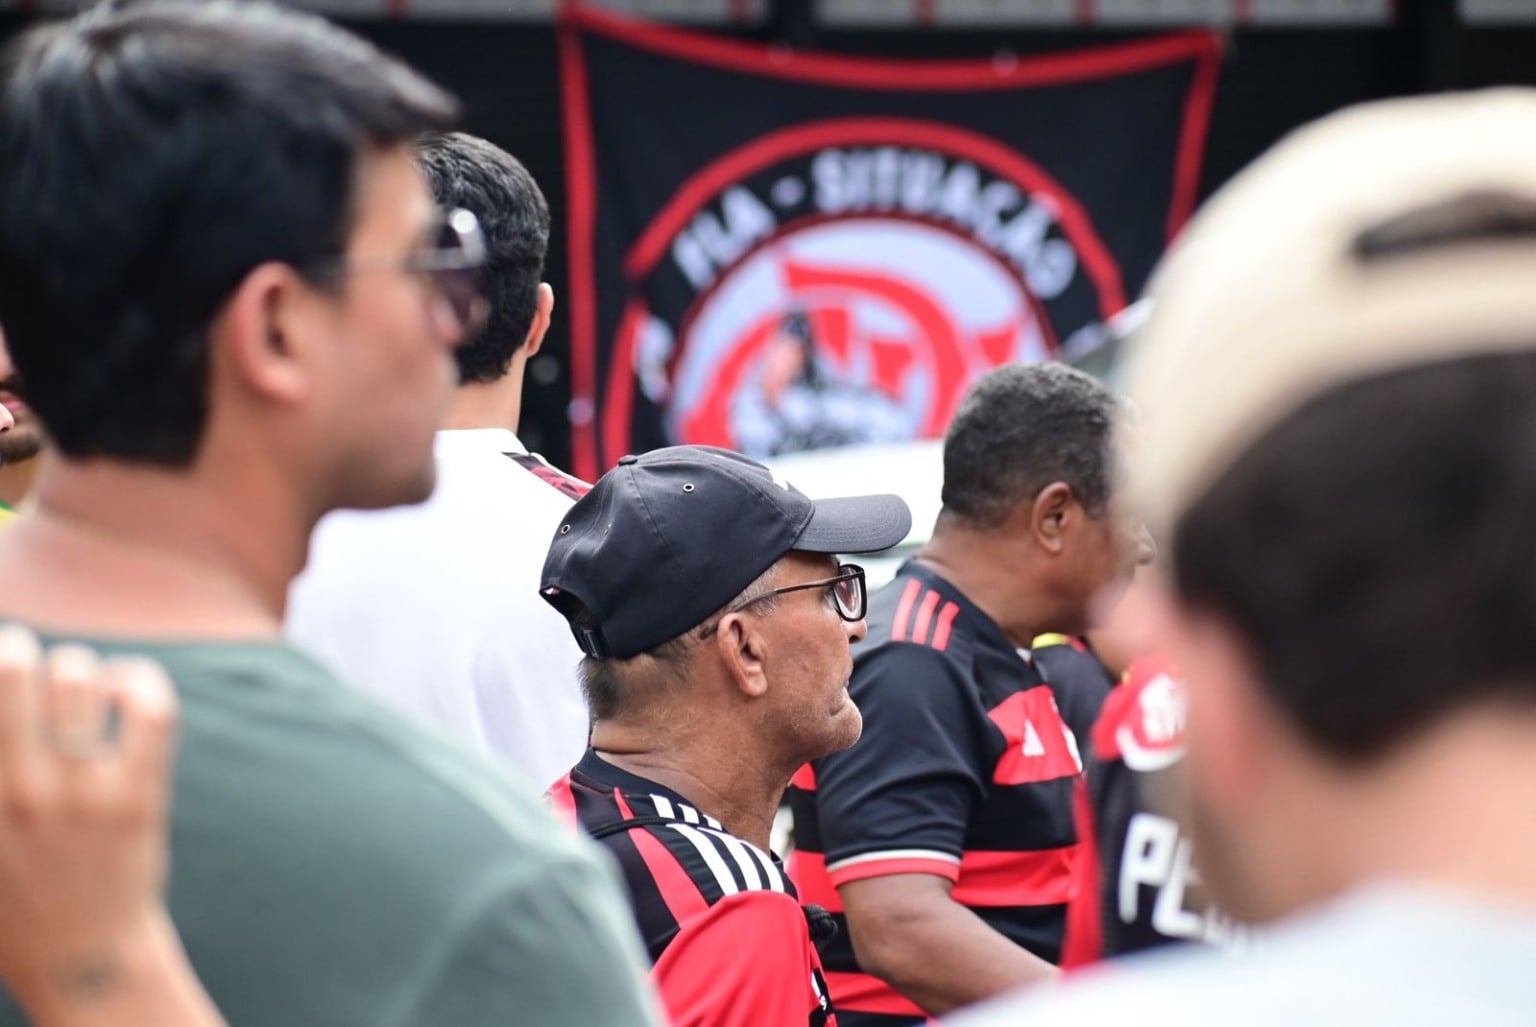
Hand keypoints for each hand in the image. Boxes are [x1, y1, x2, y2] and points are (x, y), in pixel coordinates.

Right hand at [0, 625, 195, 1022]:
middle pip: (13, 668)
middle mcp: (16, 790)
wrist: (82, 956)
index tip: (0, 667)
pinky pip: (149, 711)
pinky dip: (138, 680)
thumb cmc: (13, 892)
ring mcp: (80, 793)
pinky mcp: (137, 797)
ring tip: (76, 688)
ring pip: (78, 676)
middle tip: (23, 661)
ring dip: (75, 667)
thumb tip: (1, 717)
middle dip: (17, 650)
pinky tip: (123, 691)